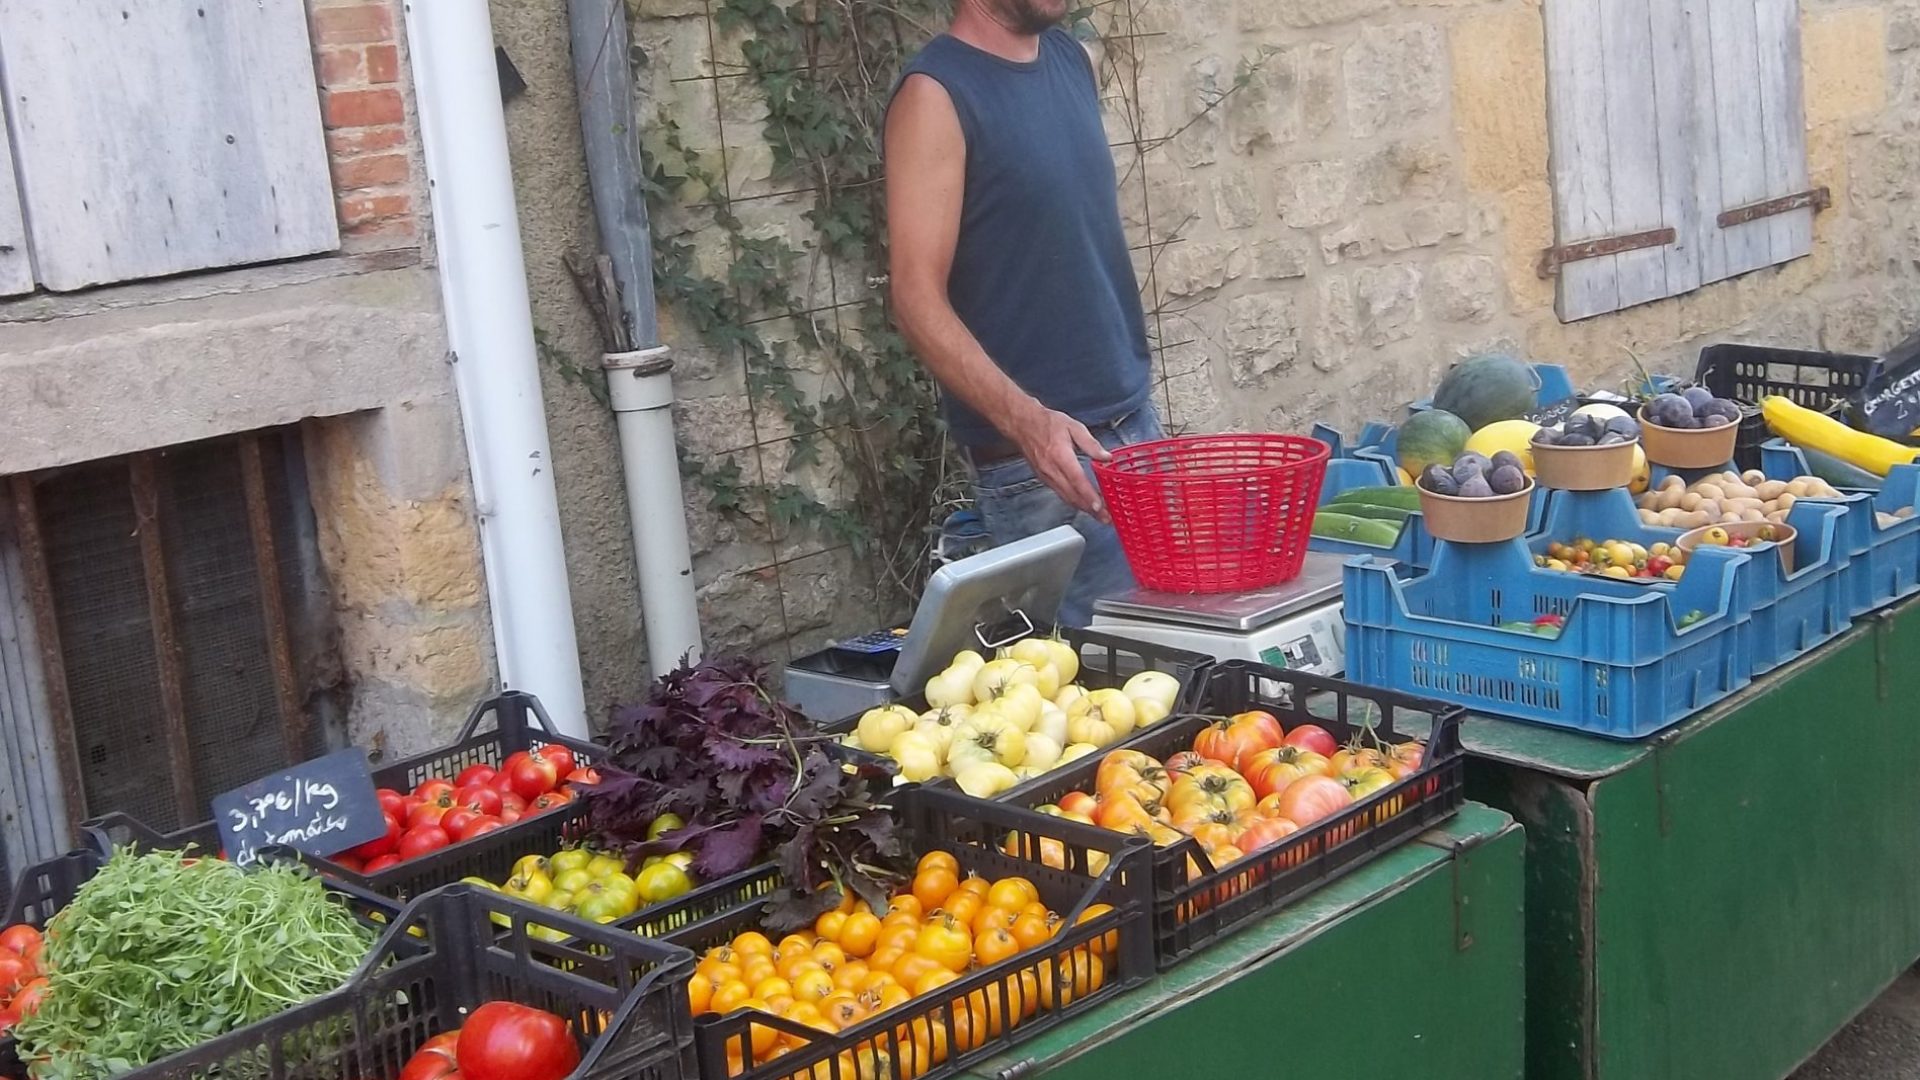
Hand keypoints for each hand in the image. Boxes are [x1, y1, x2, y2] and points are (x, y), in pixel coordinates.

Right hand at [1008, 403, 1111, 522]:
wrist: (1023, 425)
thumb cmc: (1046, 423)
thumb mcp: (1073, 426)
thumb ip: (1091, 444)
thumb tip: (1106, 456)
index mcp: (1060, 455)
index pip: (1076, 480)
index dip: (1088, 495)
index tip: (1099, 507)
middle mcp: (1052, 470)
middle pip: (1073, 495)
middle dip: (1091, 509)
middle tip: (1107, 518)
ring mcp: (1047, 477)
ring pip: (1067, 498)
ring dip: (1083, 509)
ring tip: (1099, 516)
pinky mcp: (1044, 479)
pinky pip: (1061, 494)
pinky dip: (1074, 502)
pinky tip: (1083, 505)